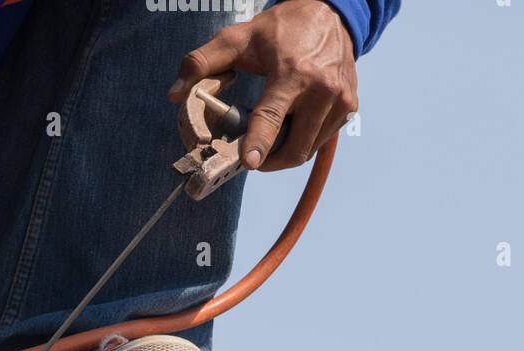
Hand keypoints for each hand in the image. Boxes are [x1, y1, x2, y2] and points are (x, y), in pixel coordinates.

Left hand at [167, 0, 357, 172]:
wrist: (330, 12)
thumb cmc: (281, 29)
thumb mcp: (237, 38)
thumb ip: (201, 63)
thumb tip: (174, 93)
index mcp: (293, 73)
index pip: (272, 117)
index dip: (259, 144)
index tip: (248, 163)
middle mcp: (322, 89)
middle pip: (294, 148)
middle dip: (268, 161)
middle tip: (250, 156)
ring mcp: (340, 100)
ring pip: (307, 150)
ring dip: (284, 153)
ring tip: (270, 137)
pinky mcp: (349, 106)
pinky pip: (321, 141)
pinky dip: (302, 141)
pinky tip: (291, 125)